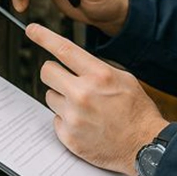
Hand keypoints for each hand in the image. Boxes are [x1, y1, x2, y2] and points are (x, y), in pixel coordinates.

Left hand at [26, 23, 168, 175]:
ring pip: (49, 96)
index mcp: (98, 75)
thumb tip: (76, 63)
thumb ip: (97, 69)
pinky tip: (85, 123)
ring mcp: (73, 116)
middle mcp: (82, 94)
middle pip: (47, 72)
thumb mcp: (124, 79)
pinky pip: (55, 119)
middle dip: (54, 73)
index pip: (64, 49)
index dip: (44, 36)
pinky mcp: (68, 136)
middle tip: (66, 79)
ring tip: (84, 107)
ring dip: (62, 98)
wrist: (144, 145)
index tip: (32, 30)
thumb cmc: (137, 111)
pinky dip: (66, 119)